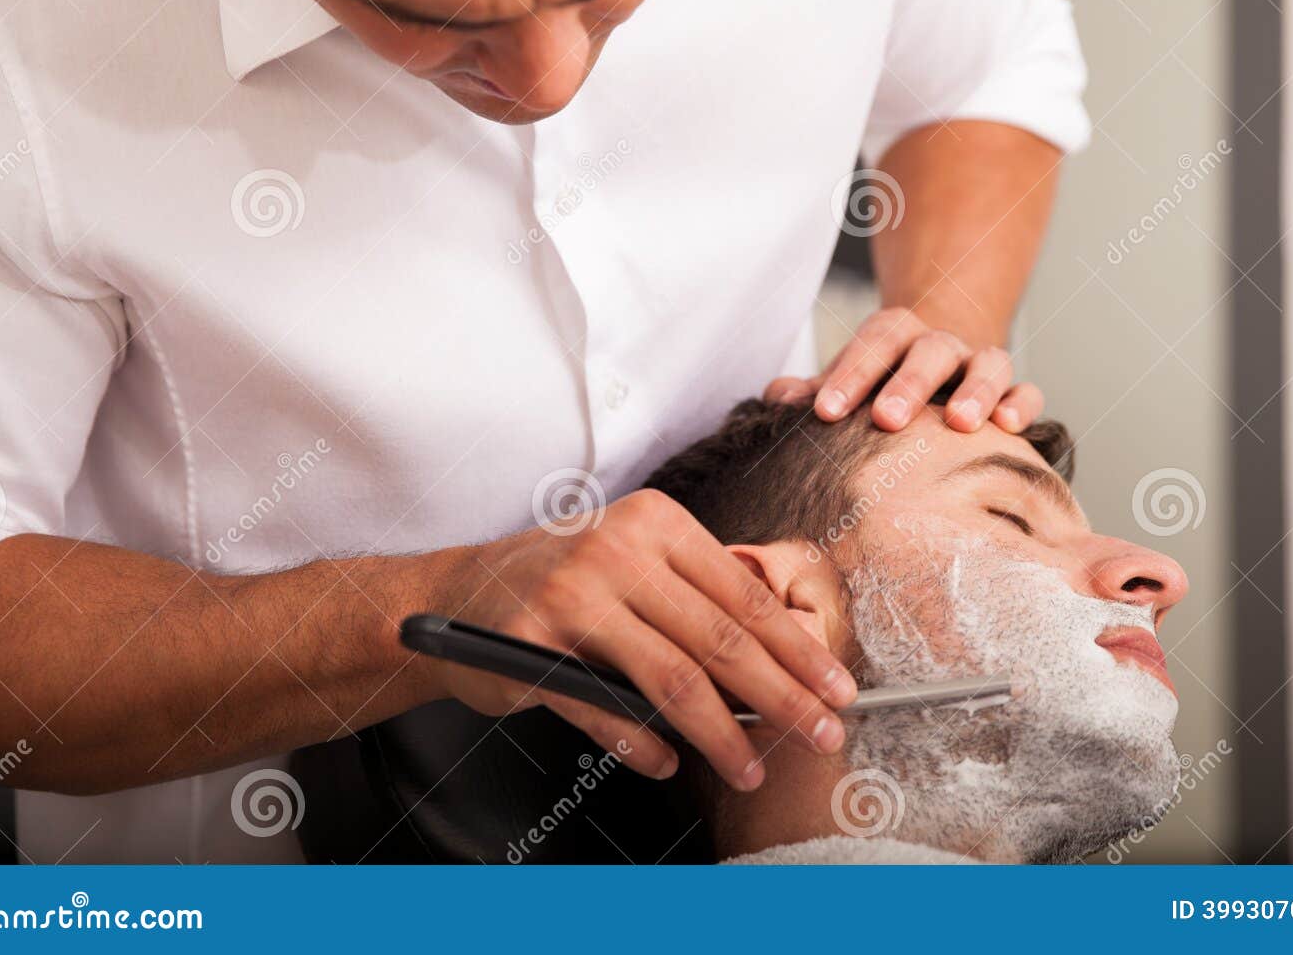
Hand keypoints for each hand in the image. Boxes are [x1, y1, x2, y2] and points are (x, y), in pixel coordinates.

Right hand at [423, 490, 856, 790]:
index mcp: (656, 522)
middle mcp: (617, 550)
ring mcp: (571, 596)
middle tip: (822, 735)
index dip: (798, 647)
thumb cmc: (564, 582)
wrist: (455, 594)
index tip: (837, 687)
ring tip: (751, 771)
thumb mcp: (633, 563)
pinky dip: (642, 746)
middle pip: (721, 640)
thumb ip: (695, 600)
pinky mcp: (532, 646)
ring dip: (721, 736)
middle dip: (783, 697)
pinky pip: (604, 711)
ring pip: (672, 681)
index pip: (745, 593)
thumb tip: (785, 667)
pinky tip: (670, 764)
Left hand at [764, 306, 1043, 432]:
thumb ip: (815, 389)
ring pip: (987, 363)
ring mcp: (979, 365)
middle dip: (908, 384)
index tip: (825, 411)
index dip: (850, 373)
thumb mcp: (846, 382)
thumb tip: (775, 397)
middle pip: (929, 350)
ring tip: (960, 423)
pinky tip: (1009, 427)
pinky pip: (1026, 390)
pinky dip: (1021, 403)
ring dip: (975, 391)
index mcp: (896, 336)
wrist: (938, 368)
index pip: (875, 340)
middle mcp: (940, 344)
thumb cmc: (881, 384)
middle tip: (887, 420)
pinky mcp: (1013, 391)